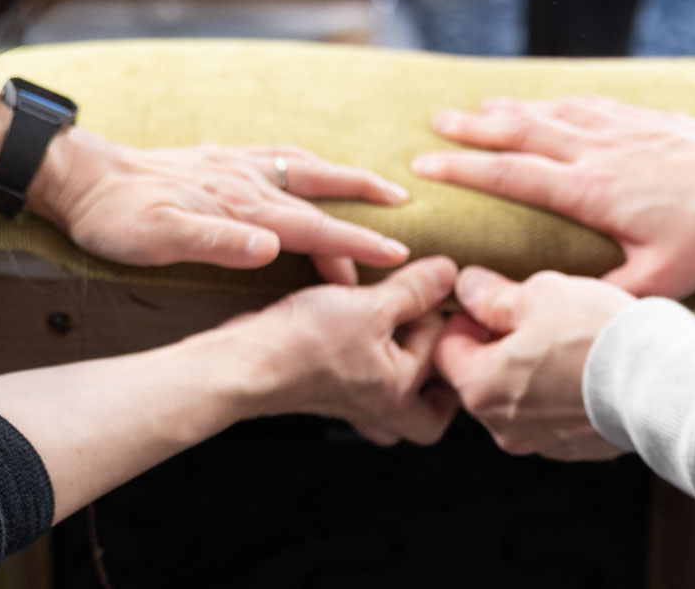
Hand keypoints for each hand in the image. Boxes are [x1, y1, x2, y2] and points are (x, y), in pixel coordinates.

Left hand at [35, 131, 412, 283]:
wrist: (80, 178)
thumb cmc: (116, 218)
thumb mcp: (157, 240)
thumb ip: (215, 243)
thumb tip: (269, 248)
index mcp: (240, 206)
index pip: (313, 227)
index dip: (357, 243)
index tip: (397, 255)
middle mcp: (245, 180)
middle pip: (320, 191)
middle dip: (365, 202)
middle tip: (403, 217)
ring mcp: (232, 166)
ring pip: (303, 168)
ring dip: (343, 178)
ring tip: (376, 186)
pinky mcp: (217, 160)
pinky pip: (277, 157)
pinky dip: (306, 162)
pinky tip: (308, 167)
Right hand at [215, 257, 461, 444]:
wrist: (246, 363)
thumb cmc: (303, 345)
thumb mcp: (369, 306)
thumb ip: (412, 291)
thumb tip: (448, 274)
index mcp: (400, 393)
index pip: (439, 347)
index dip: (437, 307)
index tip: (428, 280)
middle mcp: (377, 408)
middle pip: (427, 420)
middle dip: (439, 391)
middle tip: (442, 354)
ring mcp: (348, 406)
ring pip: (391, 413)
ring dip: (402, 383)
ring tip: (403, 346)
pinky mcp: (322, 394)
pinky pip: (358, 394)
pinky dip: (365, 373)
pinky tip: (356, 341)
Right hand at [411, 96, 694, 297]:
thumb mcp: (662, 281)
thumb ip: (609, 295)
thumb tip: (563, 309)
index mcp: (592, 191)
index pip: (514, 176)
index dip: (466, 171)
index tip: (427, 166)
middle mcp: (598, 153)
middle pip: (521, 133)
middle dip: (472, 130)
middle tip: (433, 126)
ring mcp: (621, 130)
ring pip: (551, 112)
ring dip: (508, 110)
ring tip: (474, 109)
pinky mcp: (644, 119)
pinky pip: (587, 104)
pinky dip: (555, 101)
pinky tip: (545, 101)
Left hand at [434, 267, 635, 460]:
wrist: (667, 384)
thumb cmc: (599, 336)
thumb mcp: (539, 295)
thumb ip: (494, 295)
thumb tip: (469, 288)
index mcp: (480, 387)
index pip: (444, 350)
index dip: (464, 318)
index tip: (491, 300)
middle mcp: (501, 425)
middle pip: (478, 376)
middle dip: (497, 344)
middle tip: (532, 313)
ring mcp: (539, 442)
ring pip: (516, 396)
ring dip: (528, 369)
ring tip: (565, 338)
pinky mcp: (573, 450)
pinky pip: (550, 415)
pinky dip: (558, 392)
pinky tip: (586, 366)